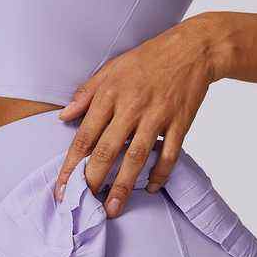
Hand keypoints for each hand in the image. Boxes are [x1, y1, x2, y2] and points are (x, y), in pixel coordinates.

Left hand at [55, 13, 223, 216]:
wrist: (193, 48)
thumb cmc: (148, 59)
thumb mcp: (111, 68)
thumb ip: (85, 94)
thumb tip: (63, 116)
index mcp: (110, 95)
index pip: (84, 136)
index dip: (71, 165)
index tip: (63, 188)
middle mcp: (131, 107)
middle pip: (107, 150)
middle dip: (93, 181)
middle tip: (85, 206)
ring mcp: (157, 116)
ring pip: (136, 157)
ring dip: (123, 186)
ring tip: (112, 209)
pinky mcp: (180, 123)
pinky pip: (169, 155)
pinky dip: (160, 174)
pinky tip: (150, 189)